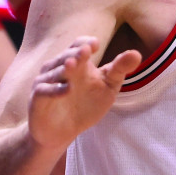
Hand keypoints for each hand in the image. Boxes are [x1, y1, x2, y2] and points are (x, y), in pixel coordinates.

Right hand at [28, 37, 141, 151]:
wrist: (63, 131)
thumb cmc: (86, 104)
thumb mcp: (108, 87)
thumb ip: (120, 70)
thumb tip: (137, 54)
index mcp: (77, 62)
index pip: (78, 46)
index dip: (85, 43)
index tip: (95, 44)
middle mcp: (59, 67)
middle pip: (66, 56)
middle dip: (76, 53)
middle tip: (86, 51)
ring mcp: (47, 82)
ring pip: (54, 71)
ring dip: (64, 68)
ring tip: (74, 65)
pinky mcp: (38, 98)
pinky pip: (44, 91)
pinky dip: (55, 90)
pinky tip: (67, 90)